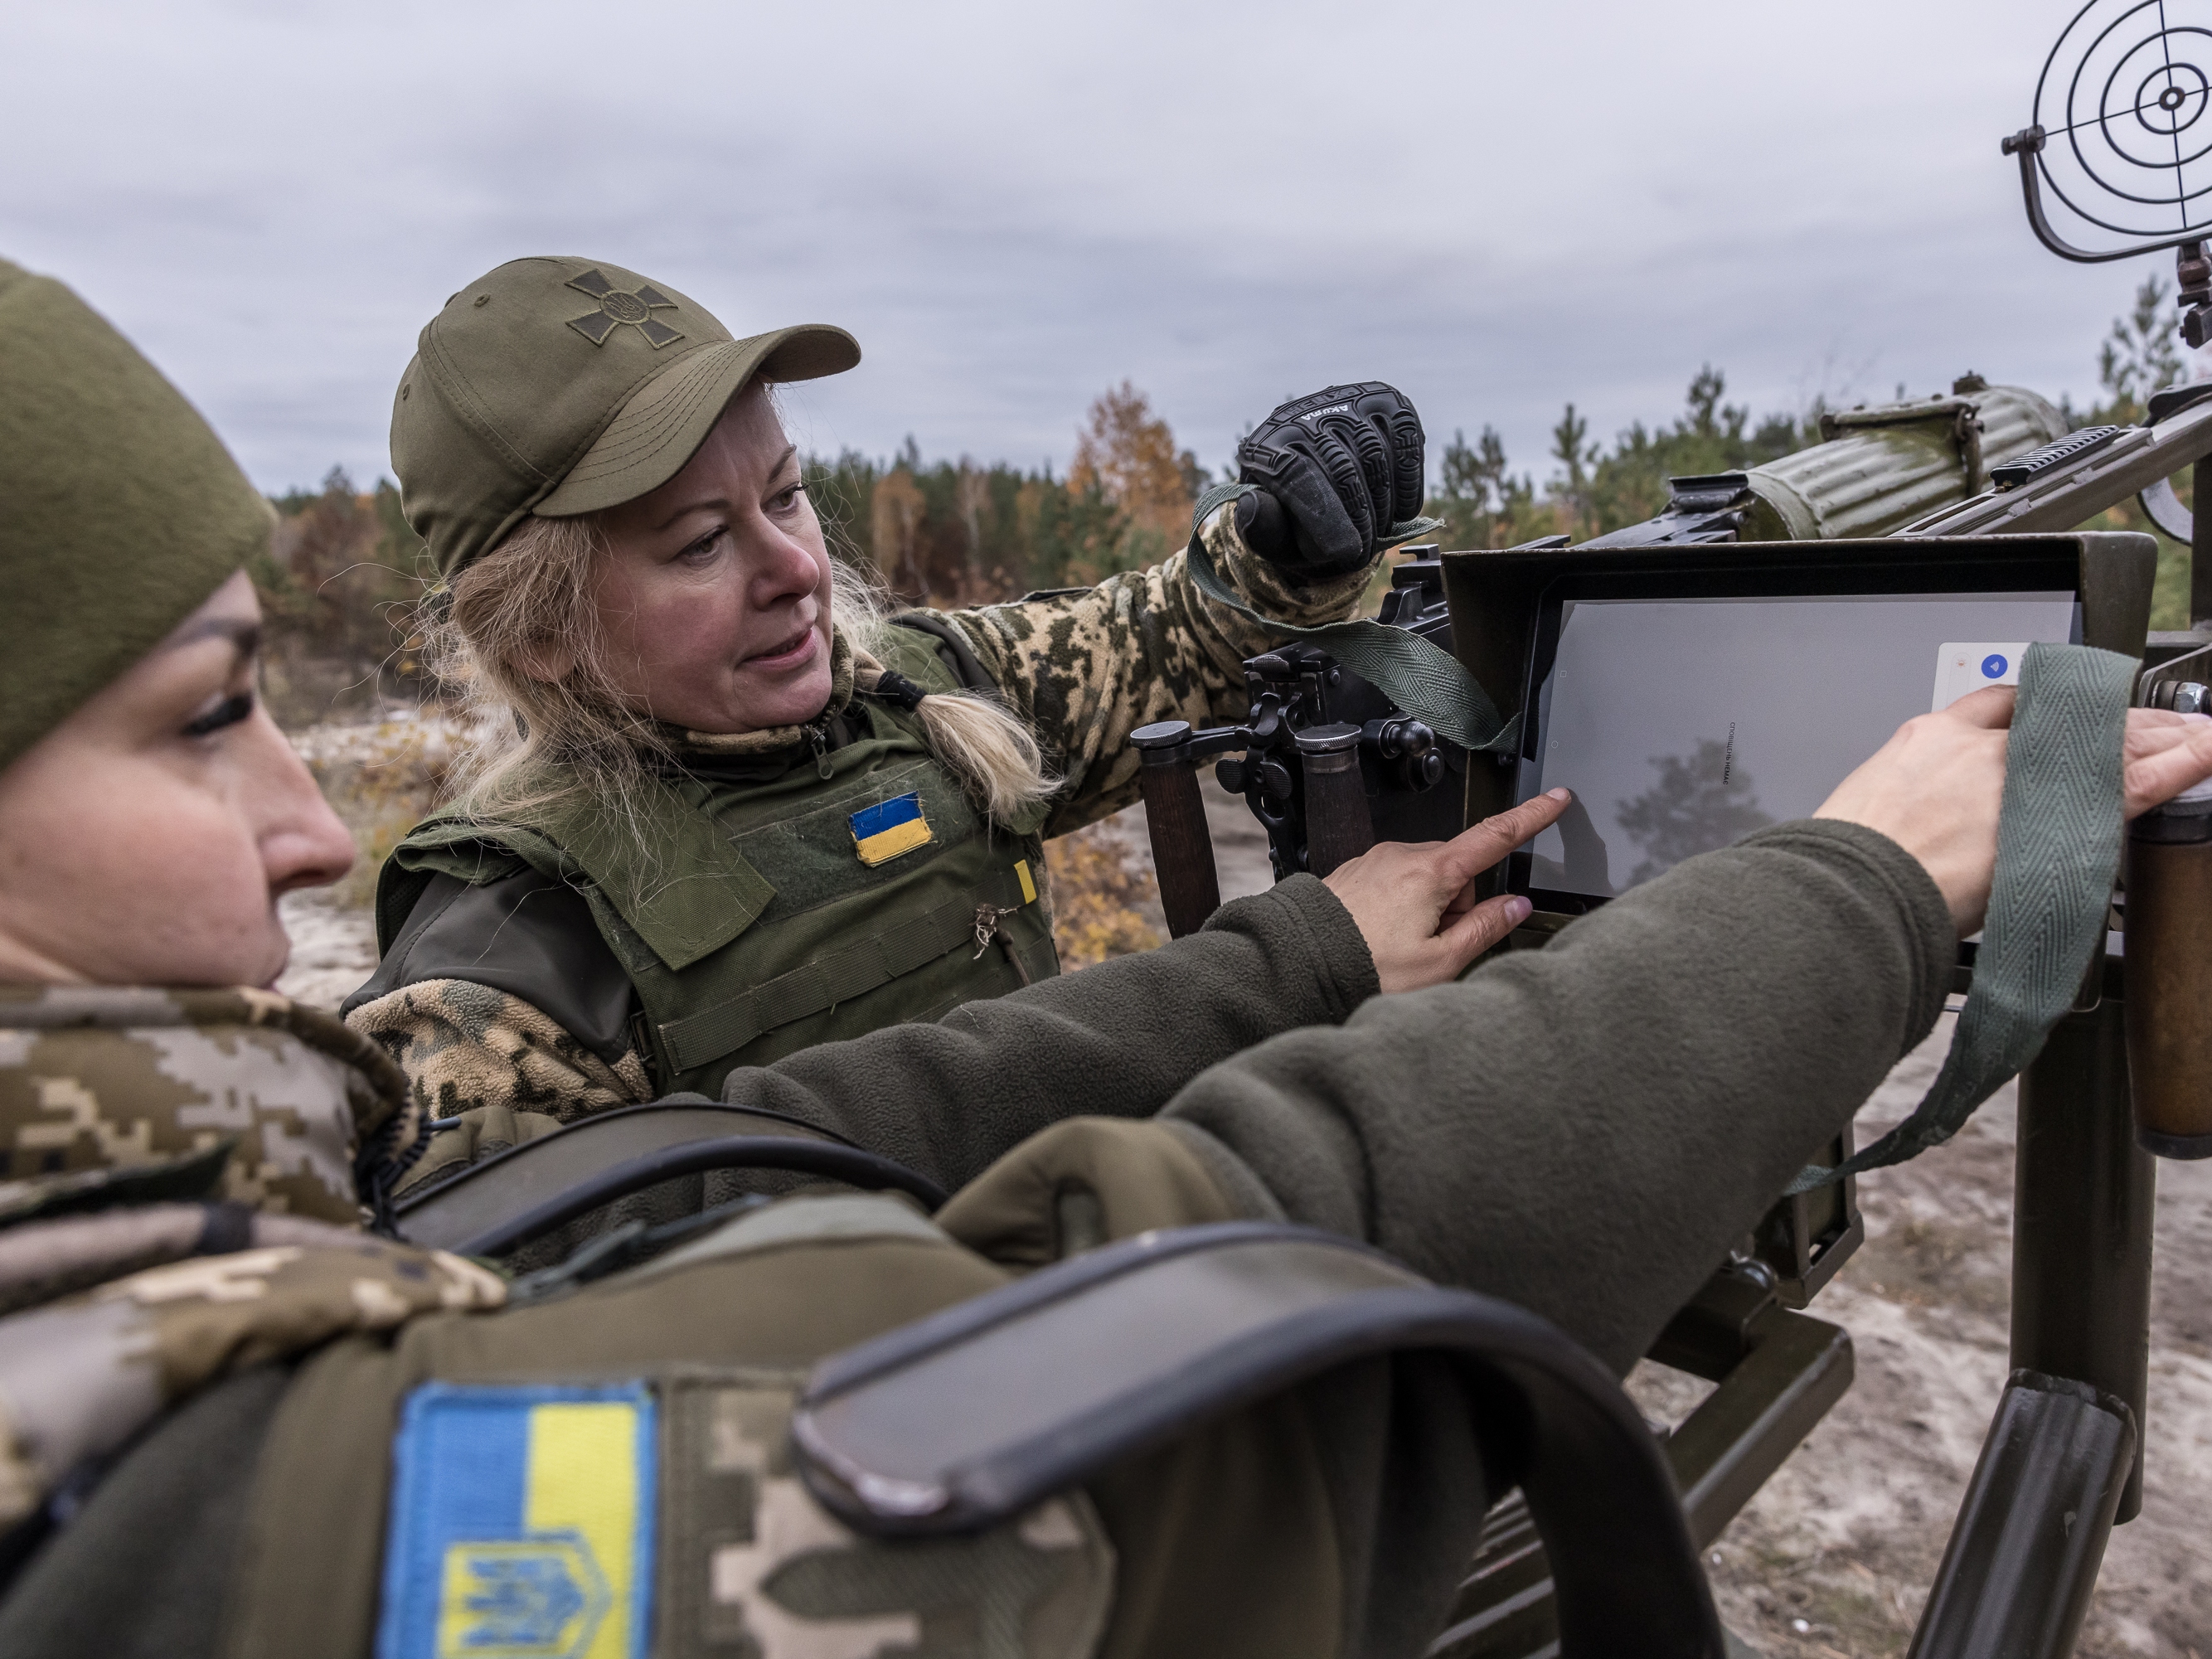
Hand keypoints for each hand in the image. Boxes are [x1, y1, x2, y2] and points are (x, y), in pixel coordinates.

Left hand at [1234, 382, 1425, 576]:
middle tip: (1363, 554)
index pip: (1297, 476)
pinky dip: (1410, 482)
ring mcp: (1344, 401)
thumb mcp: (1274, 531)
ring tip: (1379, 533)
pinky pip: (1406, 440)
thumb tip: (1251, 505)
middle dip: (1360, 521)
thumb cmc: (1295, 512)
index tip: (1348, 553)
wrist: (1321, 475)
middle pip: (1342, 469)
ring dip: (1385, 506)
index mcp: (1266, 446)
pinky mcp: (1382, 399)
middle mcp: (1304, 414)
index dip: (1327, 519)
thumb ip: (1262, 527)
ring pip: (1376, 456)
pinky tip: (1402, 509)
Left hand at [1323, 790, 1570, 992]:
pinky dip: (1401, 909)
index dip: (1531, 817)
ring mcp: (1376, 862)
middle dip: (1458, 906)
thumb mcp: (1438, 962)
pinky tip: (1382, 939)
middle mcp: (1401, 856)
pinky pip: (1396, 883)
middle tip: (1435, 946)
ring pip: (1426, 879)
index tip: (1556, 799)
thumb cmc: (1362, 967)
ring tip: (1401, 948)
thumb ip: (1483, 930)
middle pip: (1457, 871)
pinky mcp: (1357, 872)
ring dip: (1428, 910)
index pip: (1495, 836)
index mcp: (1430, 872)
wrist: (1297, 965)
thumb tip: (1513, 907)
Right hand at [1813, 691, 2211, 934]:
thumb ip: (1896, 810)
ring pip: (2101, 745)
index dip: (2032, 708)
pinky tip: (2202, 750)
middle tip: (2142, 720)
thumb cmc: (1850, 864)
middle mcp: (1980, 748)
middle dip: (2103, 720)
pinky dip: (2177, 762)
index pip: (1994, 707)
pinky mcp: (2060, 814)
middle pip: (2059, 720)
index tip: (2052, 713)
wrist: (1860, 886)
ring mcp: (2021, 776)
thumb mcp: (1861, 813)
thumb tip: (1902, 835)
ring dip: (2152, 736)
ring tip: (2190, 733)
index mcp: (1926, 741)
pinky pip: (2132, 781)